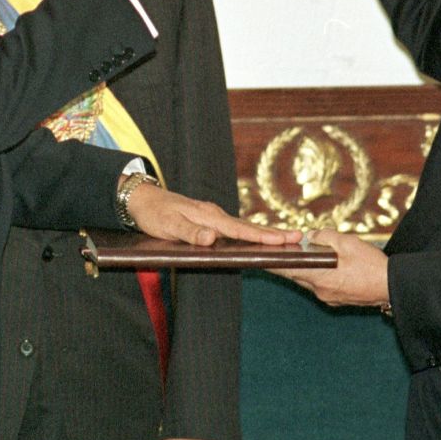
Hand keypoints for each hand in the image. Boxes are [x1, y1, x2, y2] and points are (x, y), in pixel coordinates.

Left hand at [126, 181, 301, 246]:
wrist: (142, 199)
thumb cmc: (154, 215)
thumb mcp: (168, 226)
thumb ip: (190, 234)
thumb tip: (212, 239)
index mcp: (209, 217)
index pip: (241, 229)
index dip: (263, 236)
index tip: (285, 240)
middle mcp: (215, 216)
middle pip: (249, 227)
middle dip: (274, 234)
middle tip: (298, 237)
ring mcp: (213, 217)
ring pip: (243, 227)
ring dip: (265, 234)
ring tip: (286, 240)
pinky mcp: (209, 221)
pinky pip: (234, 228)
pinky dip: (250, 233)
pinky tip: (257, 239)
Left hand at [269, 229, 388, 306]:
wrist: (393, 287)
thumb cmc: (371, 265)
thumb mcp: (348, 242)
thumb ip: (325, 236)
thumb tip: (310, 236)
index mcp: (319, 276)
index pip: (287, 269)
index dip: (272, 262)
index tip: (258, 257)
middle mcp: (320, 290)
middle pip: (296, 275)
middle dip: (288, 263)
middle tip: (278, 252)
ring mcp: (329, 297)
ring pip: (308, 280)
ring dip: (304, 269)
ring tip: (300, 255)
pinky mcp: (338, 299)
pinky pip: (321, 285)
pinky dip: (317, 275)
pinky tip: (323, 266)